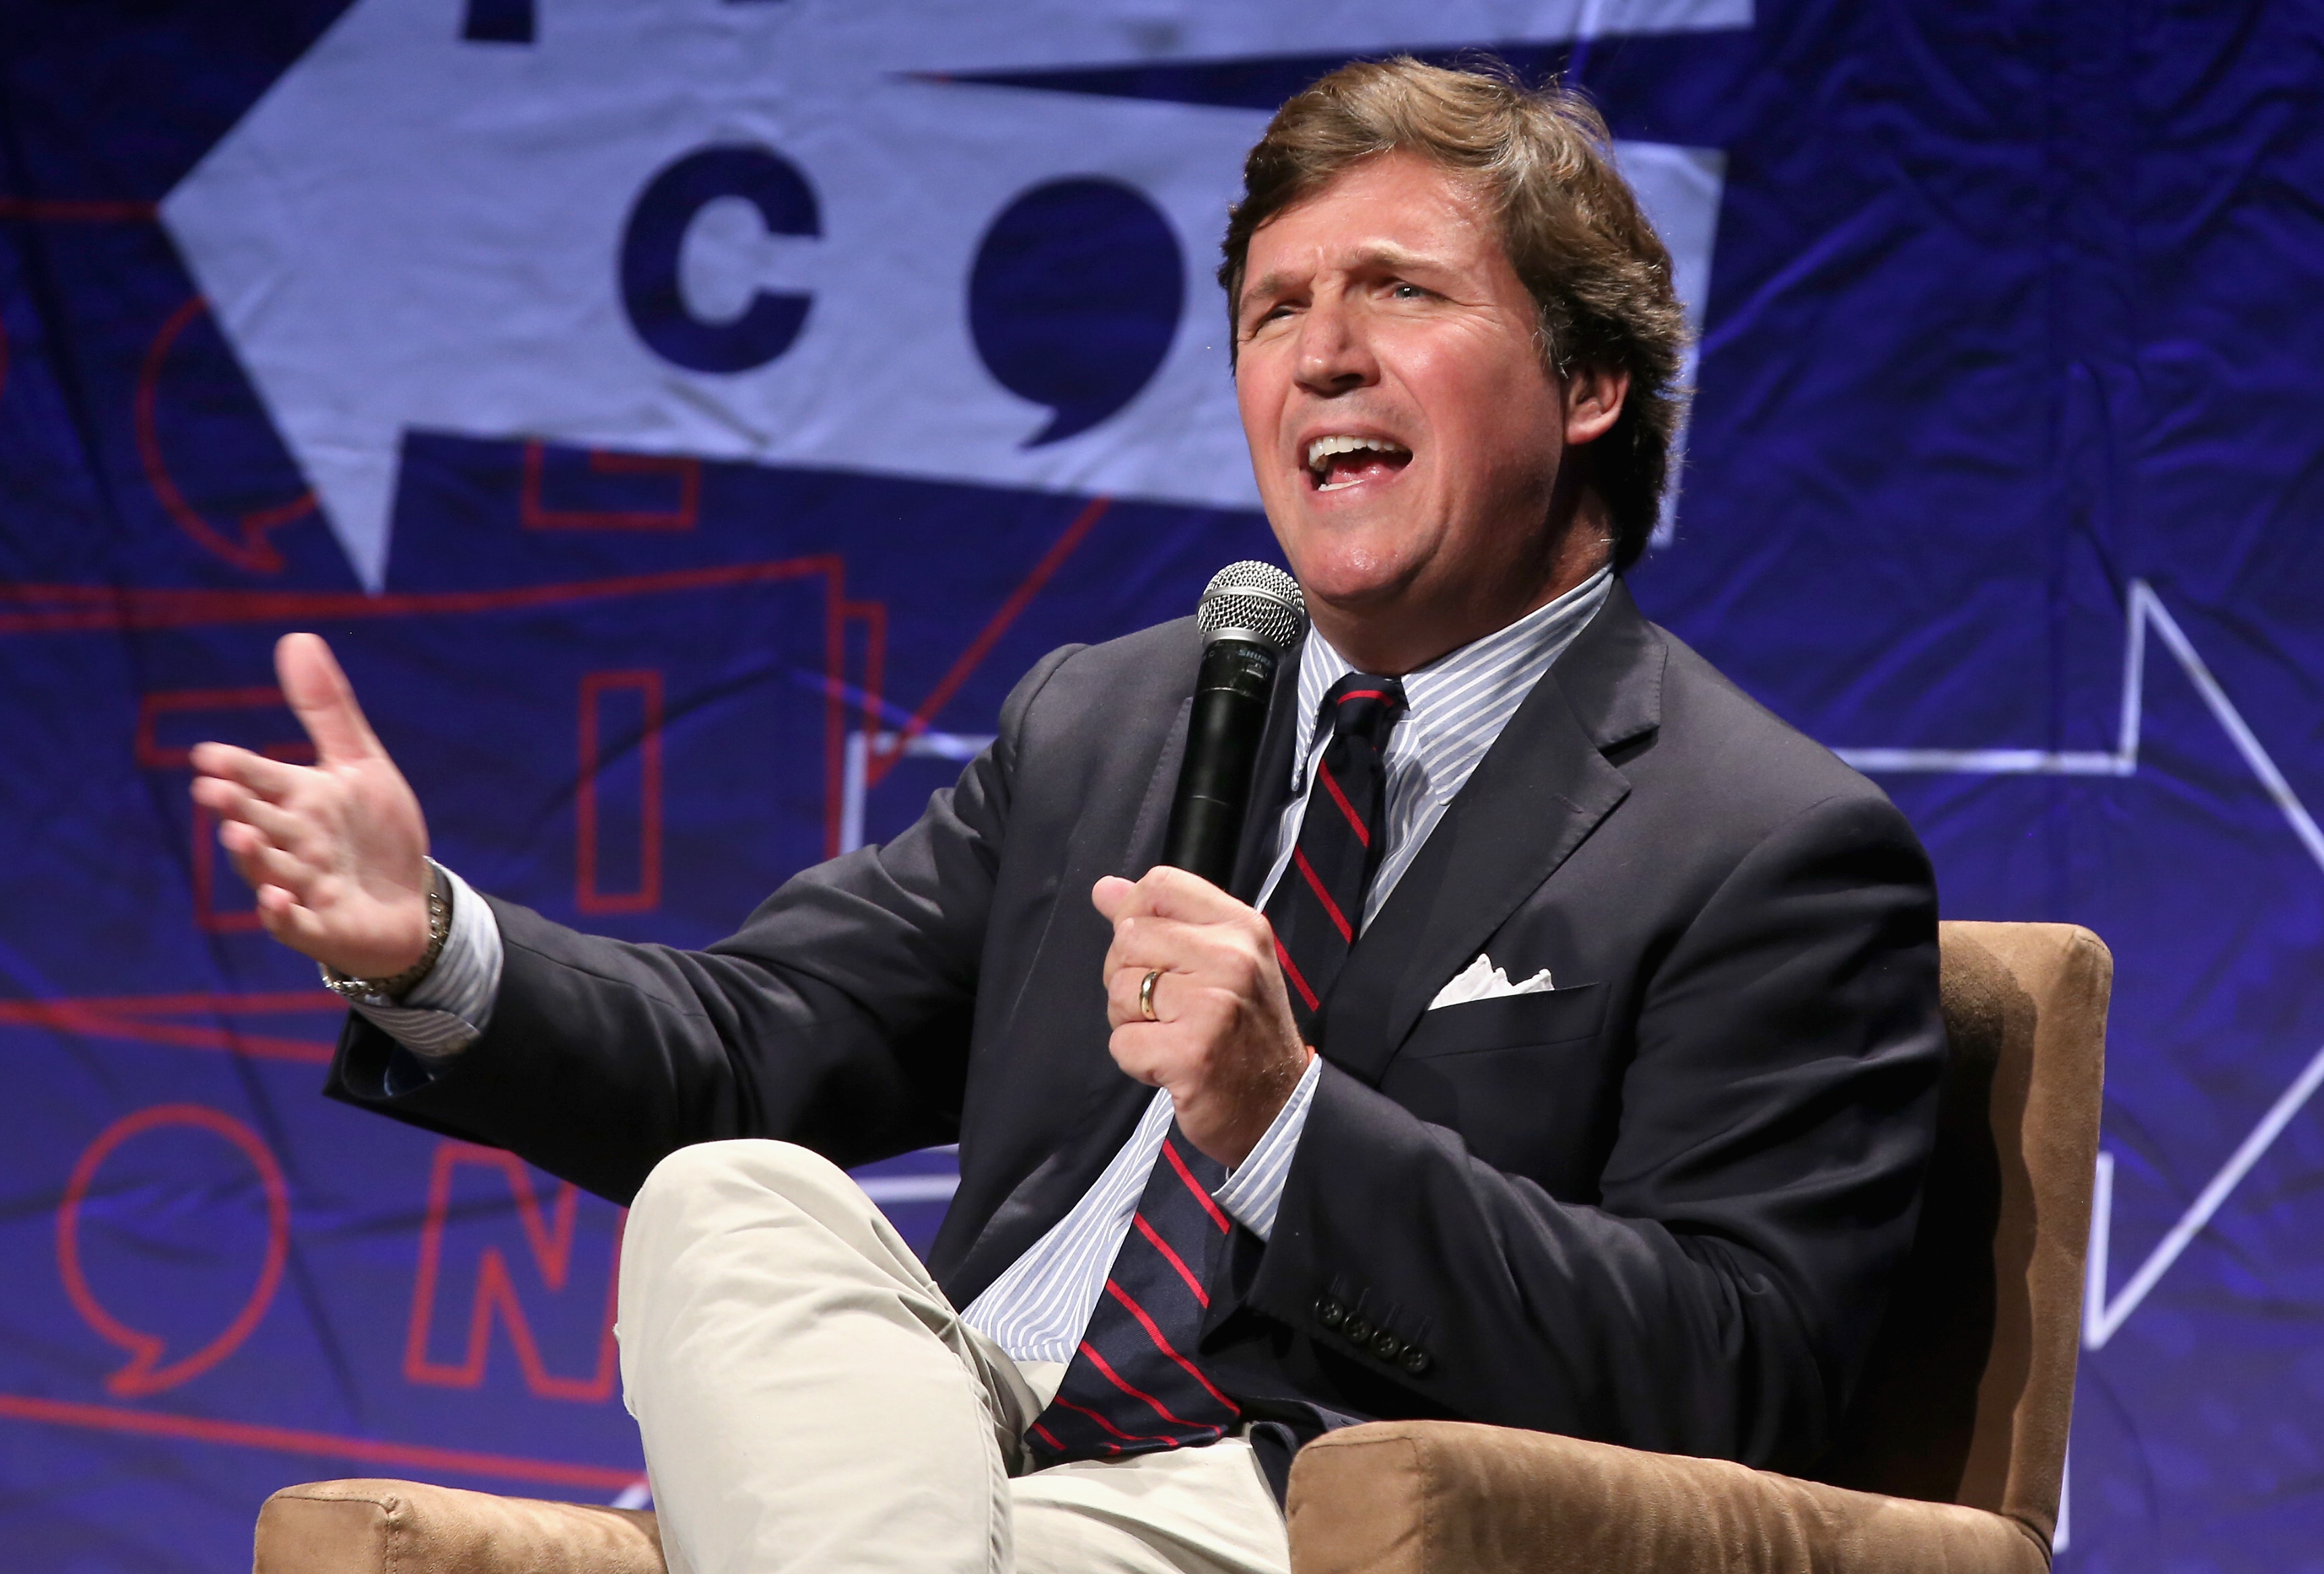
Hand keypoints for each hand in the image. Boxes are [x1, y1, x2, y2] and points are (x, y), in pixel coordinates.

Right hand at [189, 633, 433, 978]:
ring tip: (239, 834)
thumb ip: (327, 710)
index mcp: (299, 799)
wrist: (410, 900)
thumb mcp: (360, 766)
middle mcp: (292, 841)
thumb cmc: (376, 832)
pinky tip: (276, 899)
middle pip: (258, 820)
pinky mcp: (319, 926)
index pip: (261, 777)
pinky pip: (294, 923)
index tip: (210, 754)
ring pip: (269, 870)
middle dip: (236, 806)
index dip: (237, 767)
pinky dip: (281, 913)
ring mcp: (302, 886)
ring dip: (253, 855)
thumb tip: (296, 638)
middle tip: (212, 789)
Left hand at [1093, 867, 1312, 1167]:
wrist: (1280, 1107)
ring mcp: (1213, 1005)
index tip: (1146, 949)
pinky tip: (1170, 1065)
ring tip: (1170, 1035)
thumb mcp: (1220, 962)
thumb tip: (1104, 888)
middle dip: (1128, 977)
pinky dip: (1136, 1060)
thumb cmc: (1243, 1032)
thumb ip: (1163, 921)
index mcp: (1241, 927)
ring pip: (1120, 991)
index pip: (1161, 885)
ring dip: (1131, 1022)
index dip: (1133, 913)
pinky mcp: (1191, 1054)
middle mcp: (1232, 958)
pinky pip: (1122, 1043)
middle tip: (1164, 1008)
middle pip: (1129, 938)